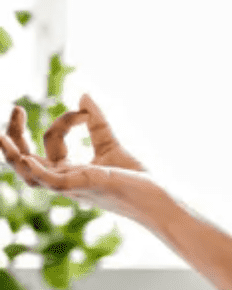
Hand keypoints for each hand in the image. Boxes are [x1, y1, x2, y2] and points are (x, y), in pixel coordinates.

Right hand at [0, 94, 154, 216]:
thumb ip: (96, 122)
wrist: (158, 194)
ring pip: (30, 175)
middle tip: (16, 108)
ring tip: (1, 136)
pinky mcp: (85, 186)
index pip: (51, 142)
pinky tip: (27, 158)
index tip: (84, 111)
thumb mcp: (111, 143)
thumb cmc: (137, 177)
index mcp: (70, 171)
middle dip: (16, 136)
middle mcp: (65, 180)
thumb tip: (83, 95)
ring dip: (13, 156)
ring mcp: (72, 185)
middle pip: (26, 161)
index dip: (65, 120)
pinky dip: (38, 171)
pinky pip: (52, 183)